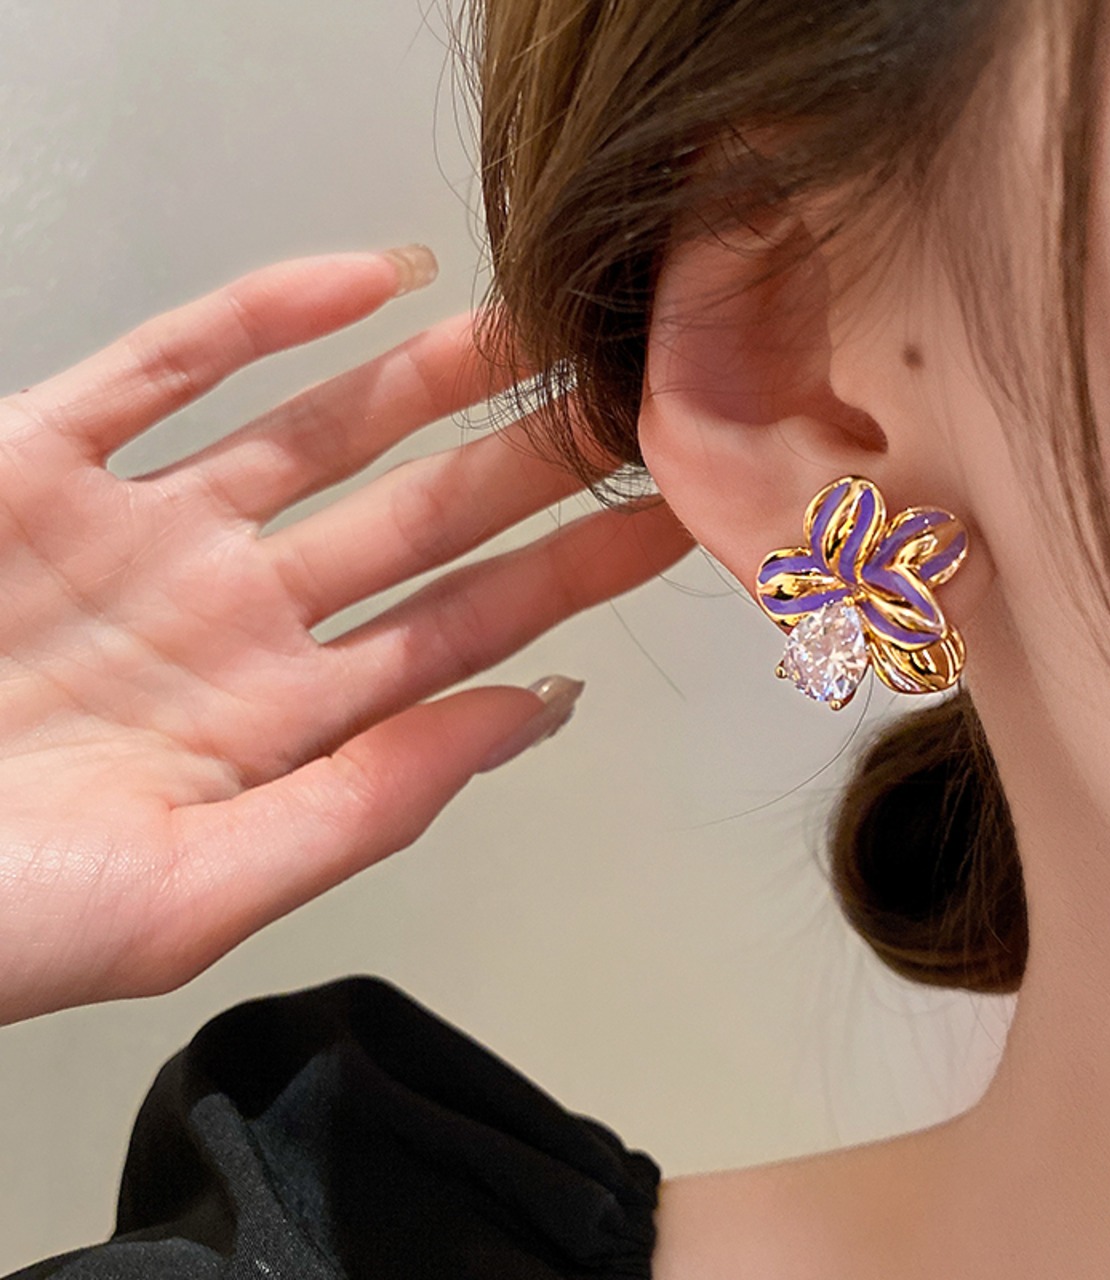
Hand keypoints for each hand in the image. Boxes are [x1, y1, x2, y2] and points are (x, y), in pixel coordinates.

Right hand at [0, 249, 690, 1024]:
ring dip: (431, 376)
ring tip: (542, 328)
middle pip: (420, 520)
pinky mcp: (38, 462)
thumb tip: (536, 715)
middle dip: (530, 460)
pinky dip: (265, 316)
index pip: (467, 630)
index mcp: (277, 723)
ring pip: (316, 429)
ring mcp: (140, 534)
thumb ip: (373, 802)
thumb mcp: (198, 892)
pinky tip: (373, 282)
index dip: (573, 571)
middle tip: (637, 398)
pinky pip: (168, 364)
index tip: (668, 520)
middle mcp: (229, 618)